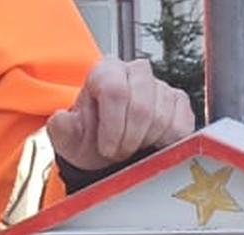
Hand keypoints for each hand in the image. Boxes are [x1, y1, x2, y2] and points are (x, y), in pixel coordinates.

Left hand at [47, 57, 195, 171]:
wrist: (109, 154)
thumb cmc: (89, 141)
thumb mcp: (69, 139)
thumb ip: (62, 129)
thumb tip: (62, 119)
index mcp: (106, 71)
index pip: (115, 90)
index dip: (112, 126)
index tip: (106, 148)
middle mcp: (136, 71)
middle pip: (141, 106)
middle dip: (129, 139)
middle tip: (119, 154)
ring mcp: (161, 86)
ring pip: (162, 118)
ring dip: (146, 144)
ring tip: (133, 149)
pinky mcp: (180, 103)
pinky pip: (181, 126)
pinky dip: (166, 144)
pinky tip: (152, 147)